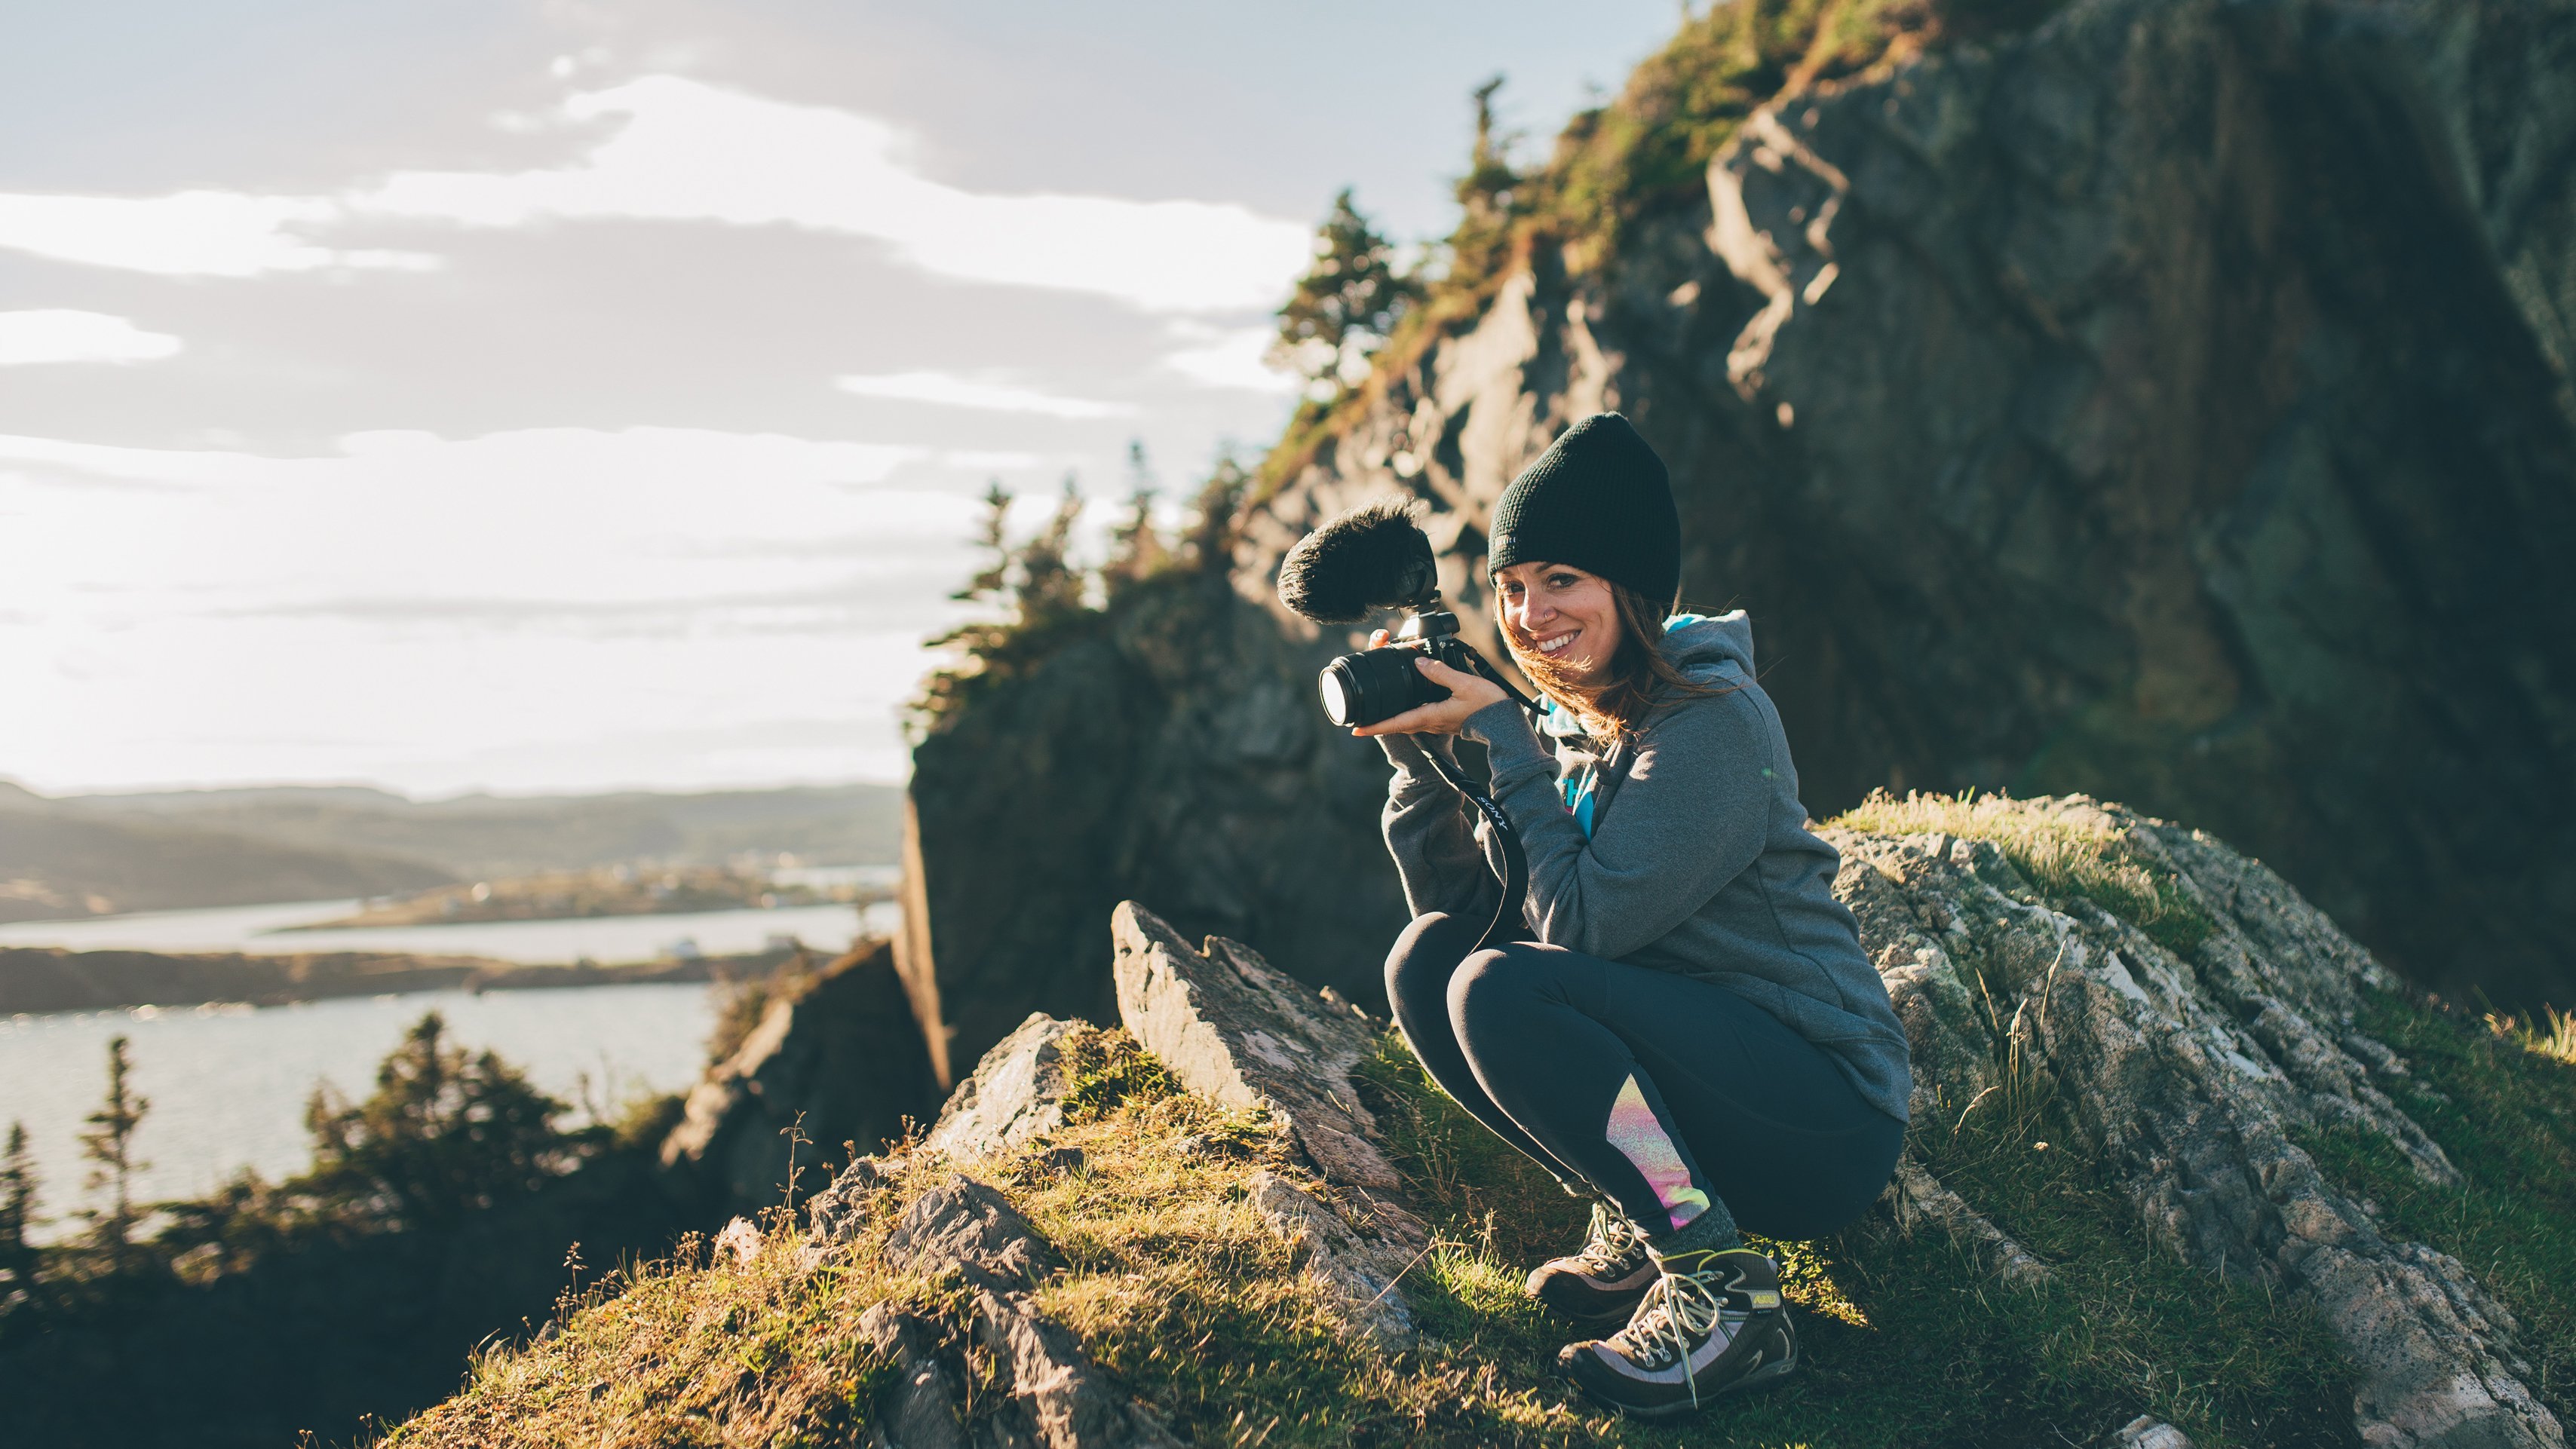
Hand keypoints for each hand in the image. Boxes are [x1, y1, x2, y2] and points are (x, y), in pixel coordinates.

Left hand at [1351, 650, 1508, 736]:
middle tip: (1360, 720)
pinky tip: (1407, 703)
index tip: (1356, 729)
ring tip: (1377, 712)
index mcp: (1430, 715)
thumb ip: (1439, 672)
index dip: (1375, 726)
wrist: (1503, 722)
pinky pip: (1419, 717)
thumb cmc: (1486, 706)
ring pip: (1407, 721)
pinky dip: (1407, 712)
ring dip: (1391, 717)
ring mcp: (1436, 723)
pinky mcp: (1443, 720)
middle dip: (1378, 722)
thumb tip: (1419, 661)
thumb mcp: (1463, 684)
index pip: (1396, 723)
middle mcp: (1430, 722)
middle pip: (1397, 723)